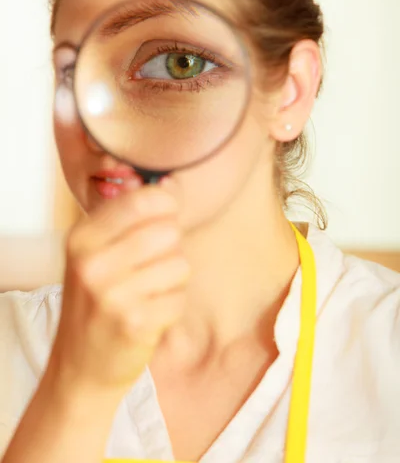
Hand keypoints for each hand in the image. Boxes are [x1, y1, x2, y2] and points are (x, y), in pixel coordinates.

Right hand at [47, 185, 187, 400]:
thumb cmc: (95, 301)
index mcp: (82, 238)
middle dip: (171, 246)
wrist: (81, 366)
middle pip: (169, 231)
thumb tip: (171, 185)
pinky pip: (180, 297)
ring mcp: (114, 296)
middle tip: (152, 263)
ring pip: (180, 264)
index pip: (142, 200)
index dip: (167, 203)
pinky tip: (150, 313)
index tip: (168, 211)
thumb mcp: (95, 253)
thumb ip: (129, 218)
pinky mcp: (136, 324)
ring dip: (173, 279)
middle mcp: (93, 264)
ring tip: (148, 291)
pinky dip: (172, 305)